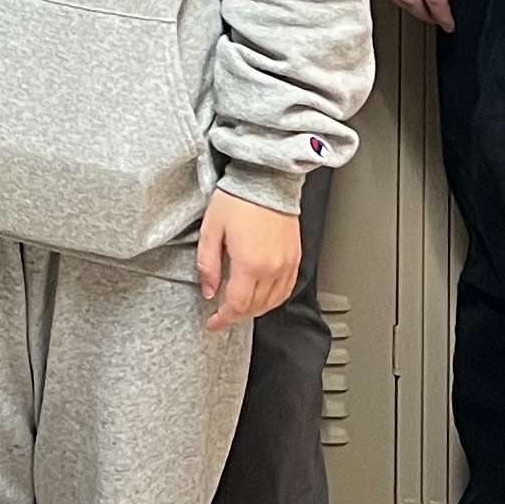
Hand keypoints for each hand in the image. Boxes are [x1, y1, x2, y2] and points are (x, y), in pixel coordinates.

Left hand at [197, 191, 301, 330]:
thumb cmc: (238, 198)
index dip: (223, 319)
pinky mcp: (296, 258)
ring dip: (255, 310)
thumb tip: (209, 290)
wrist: (266, 180)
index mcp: (250, 264)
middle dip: (236, 315)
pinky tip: (262, 295)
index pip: (237, 306)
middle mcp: (272, 269)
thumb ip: (208, 264)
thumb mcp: (211, 229)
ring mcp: (288, 264)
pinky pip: (287, 289)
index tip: (213, 323)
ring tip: (239, 306)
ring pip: (273, 302)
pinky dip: (273, 299)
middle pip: (255, 308)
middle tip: (222, 314)